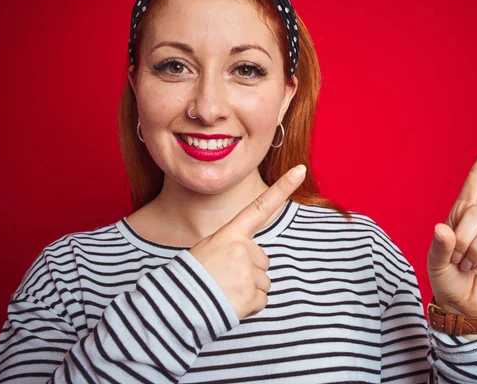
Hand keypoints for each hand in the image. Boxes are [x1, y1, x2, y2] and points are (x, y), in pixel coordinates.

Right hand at [188, 165, 306, 319]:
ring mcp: (248, 272)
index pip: (260, 206)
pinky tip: (229, 304)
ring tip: (223, 291)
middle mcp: (243, 249)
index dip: (282, 187)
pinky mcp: (251, 295)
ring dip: (248, 290)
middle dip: (249, 272)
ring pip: (263, 282)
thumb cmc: (191, 277)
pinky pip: (261, 301)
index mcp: (231, 234)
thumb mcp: (209, 250)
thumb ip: (234, 248)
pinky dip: (248, 306)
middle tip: (224, 278)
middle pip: (263, 260)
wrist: (176, 306)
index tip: (300, 170)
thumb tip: (255, 262)